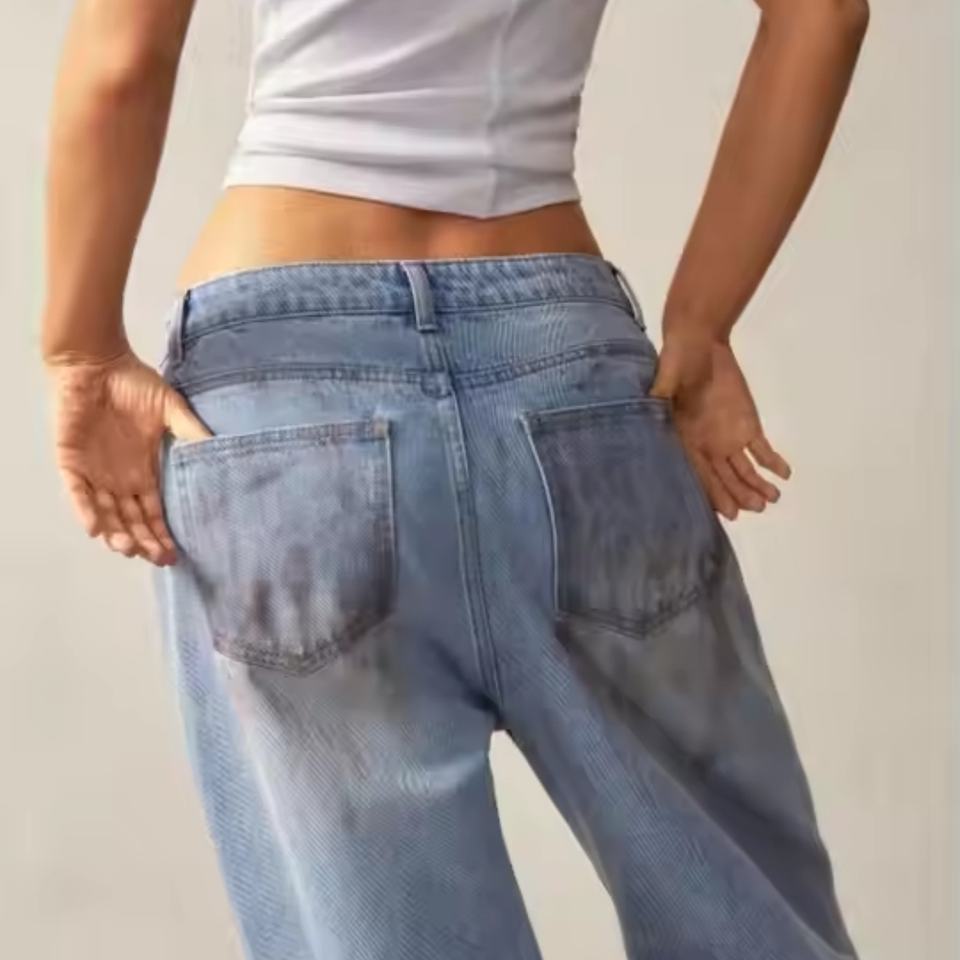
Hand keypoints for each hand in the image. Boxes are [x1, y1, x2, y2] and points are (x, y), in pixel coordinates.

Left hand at [45, 347, 212, 564]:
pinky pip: (78, 493)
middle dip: (144, 542)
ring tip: (129, 549)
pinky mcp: (72, 462)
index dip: (163, 535)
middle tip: (156, 559)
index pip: (154, 513)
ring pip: (106, 514)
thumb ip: (193, 433)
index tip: (175, 555)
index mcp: (146, 471)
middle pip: (132, 521)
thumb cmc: (136, 384)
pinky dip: (86, 511)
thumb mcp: (173, 409)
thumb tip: (221, 453)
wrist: (97, 362)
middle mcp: (121, 479)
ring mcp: (96, 473)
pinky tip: (96, 529)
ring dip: (117, 533)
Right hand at [648, 332, 790, 520]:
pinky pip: (761, 450)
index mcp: (684, 440)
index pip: (699, 474)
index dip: (713, 493)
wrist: (699, 344)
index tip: (727, 512)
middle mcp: (706, 446)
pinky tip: (783, 474)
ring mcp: (728, 438)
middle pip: (724, 478)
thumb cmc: (678, 360)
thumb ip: (662, 390)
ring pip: (743, 470)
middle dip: (739, 495)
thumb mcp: (667, 375)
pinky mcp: (747, 426)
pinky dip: (772, 463)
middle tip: (756, 508)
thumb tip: (652, 397)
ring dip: (757, 485)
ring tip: (772, 498)